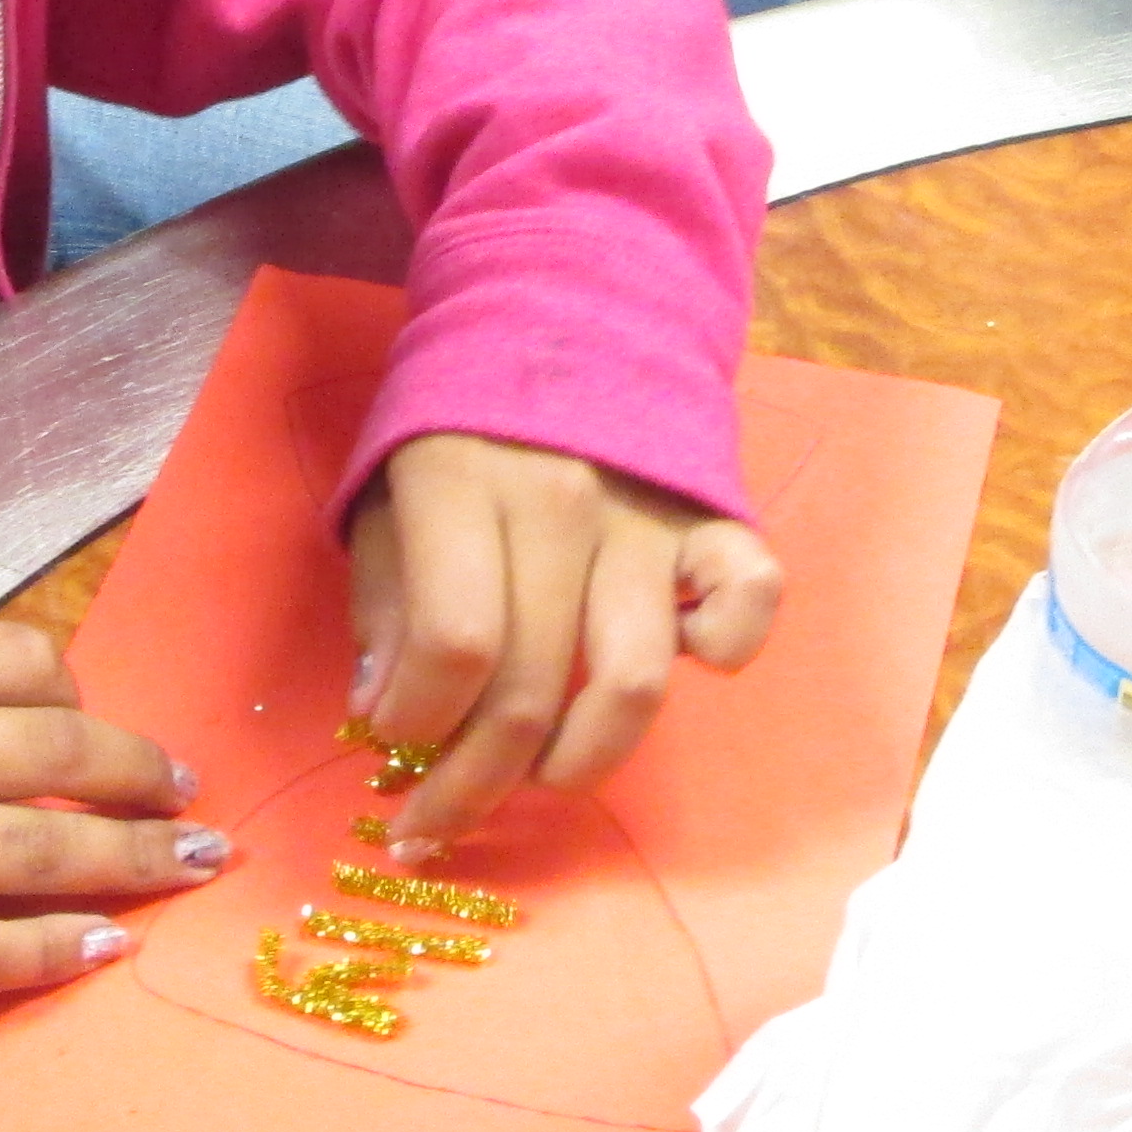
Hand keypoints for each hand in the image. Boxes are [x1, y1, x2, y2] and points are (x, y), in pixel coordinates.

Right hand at [0, 619, 224, 995]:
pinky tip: (108, 945)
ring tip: (194, 863)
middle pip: (50, 753)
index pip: (16, 662)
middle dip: (137, 774)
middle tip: (188, 793)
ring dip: (131, 857)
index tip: (94, 721)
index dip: (74, 696)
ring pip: (36, 850)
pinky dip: (49, 950)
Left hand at [343, 435, 784, 854]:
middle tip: (436, 822)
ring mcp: (649, 515)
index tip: (388, 743)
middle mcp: (565, 503)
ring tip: (535, 775)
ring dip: (579, 762)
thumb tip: (384, 715)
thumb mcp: (383, 493)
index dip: (416, 723)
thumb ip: (382, 603)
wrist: (565, 310)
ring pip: (632, 683)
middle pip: (533, 690)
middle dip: (472, 786)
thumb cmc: (457, 423)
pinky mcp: (716, 520)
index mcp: (464, 482)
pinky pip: (749, 602)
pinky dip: (725, 650)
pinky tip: (676, 664)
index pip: (455, 644)